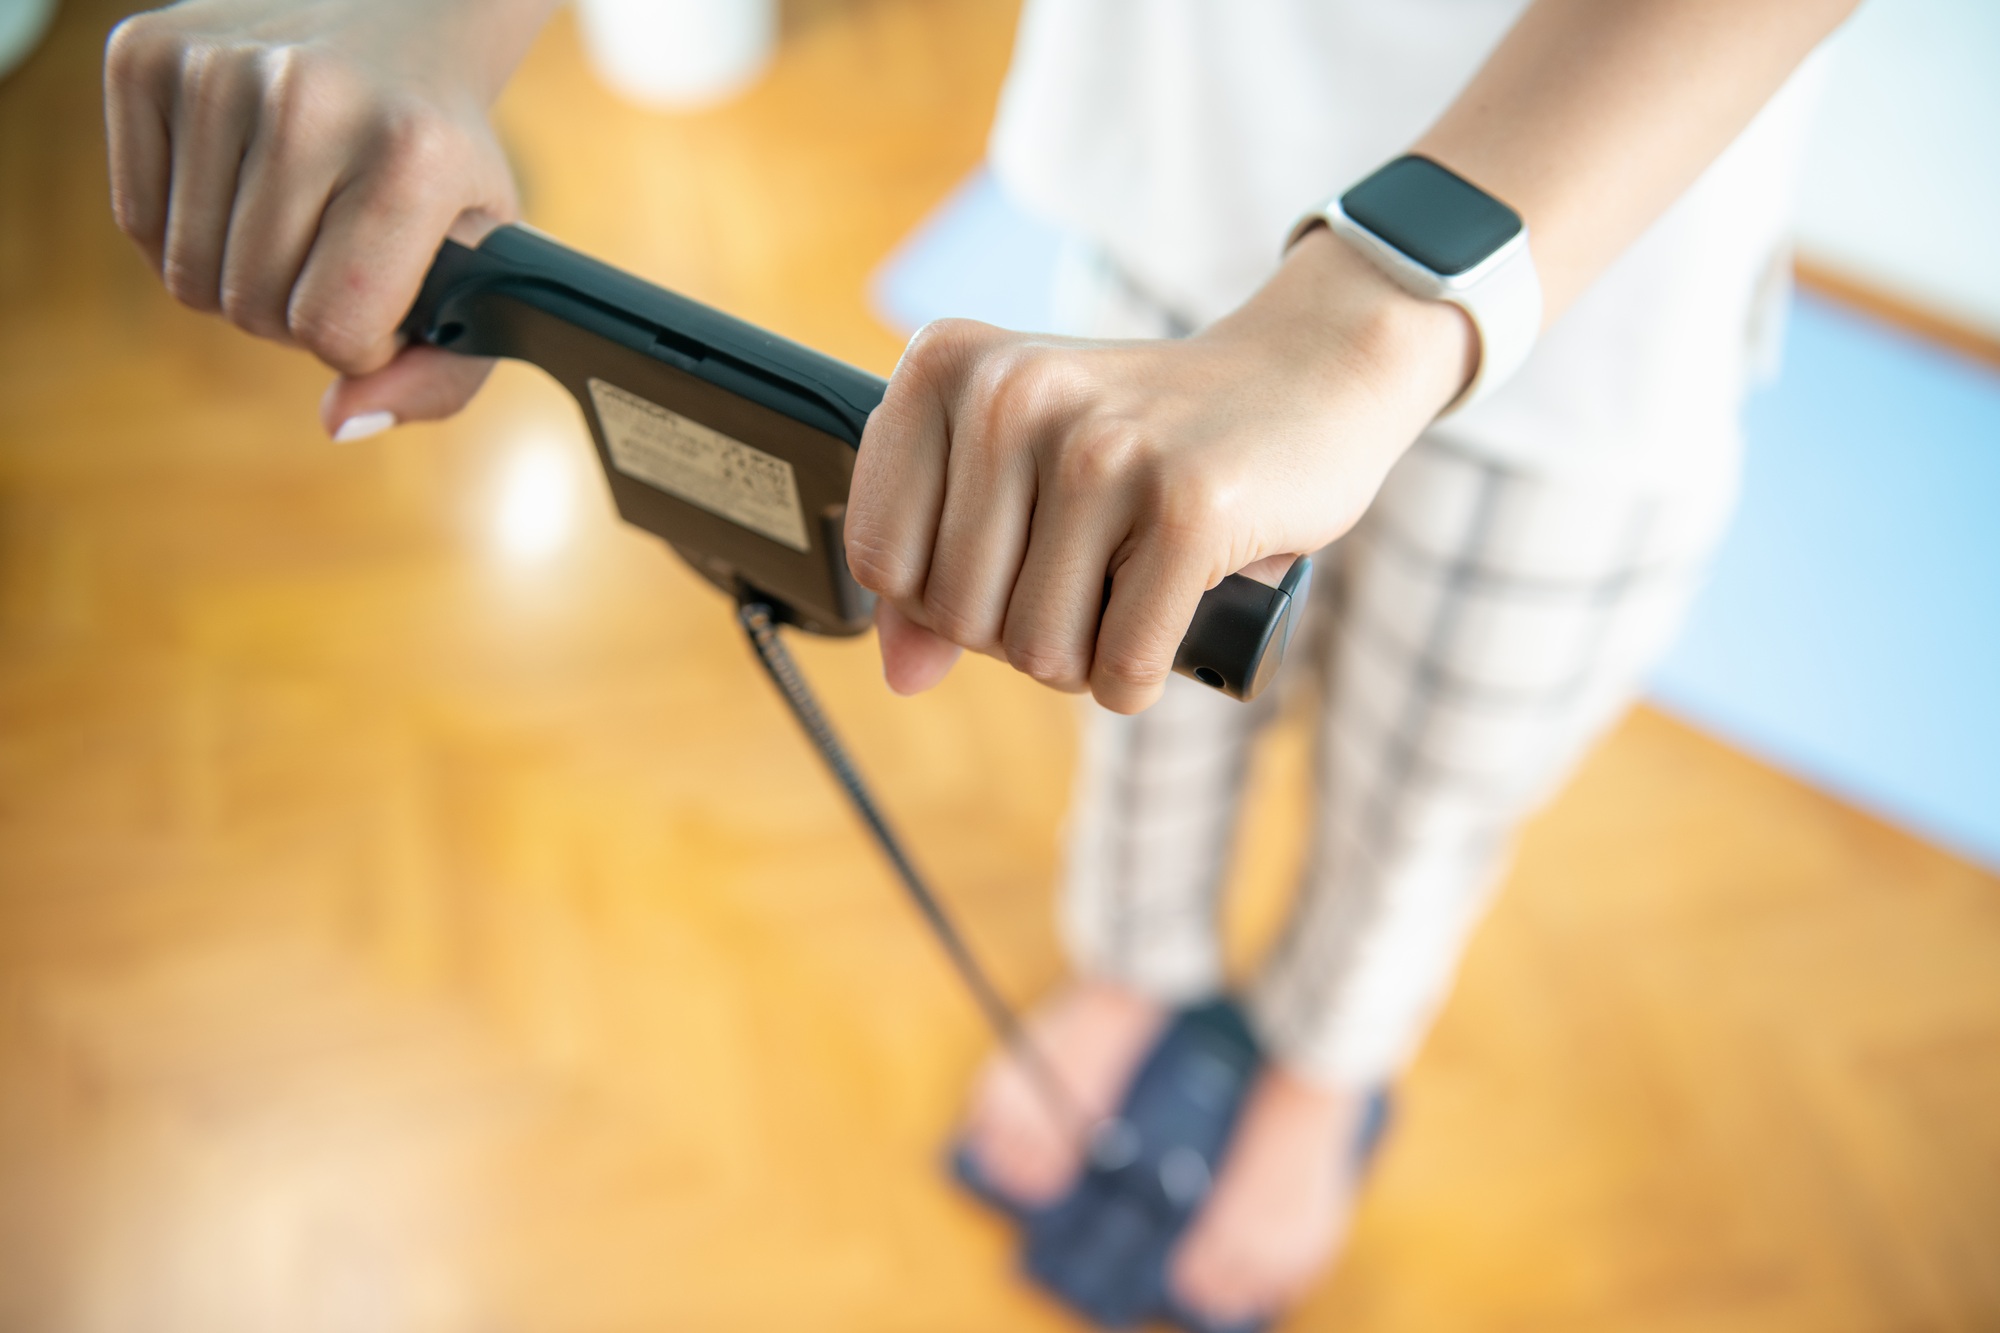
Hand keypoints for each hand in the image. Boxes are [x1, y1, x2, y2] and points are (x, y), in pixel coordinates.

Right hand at [103, 0, 552, 436]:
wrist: (401, 22)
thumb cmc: (441, 163)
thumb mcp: (483, 268)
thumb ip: (443, 376)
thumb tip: (339, 422)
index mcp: (411, 152)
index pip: (334, 329)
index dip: (360, 344)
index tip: (387, 301)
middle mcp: (309, 96)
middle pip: (252, 308)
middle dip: (297, 313)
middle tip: (340, 254)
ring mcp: (216, 66)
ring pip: (186, 276)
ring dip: (241, 279)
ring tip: (298, 219)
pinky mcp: (143, 54)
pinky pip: (135, 222)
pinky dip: (187, 232)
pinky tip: (243, 187)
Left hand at [847, 227, 1476, 713]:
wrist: (1307, 373)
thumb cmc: (1145, 432)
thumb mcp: (1022, 465)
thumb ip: (941, 561)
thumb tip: (901, 675)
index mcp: (948, 365)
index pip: (880, 558)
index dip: (939, 597)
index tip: (1007, 561)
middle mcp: (1012, 393)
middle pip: (958, 615)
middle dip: (1021, 630)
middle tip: (1087, 578)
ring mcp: (1102, 449)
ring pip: (1037, 651)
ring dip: (1084, 658)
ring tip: (1127, 592)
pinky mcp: (1190, 507)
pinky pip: (1121, 666)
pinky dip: (1139, 678)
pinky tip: (1166, 626)